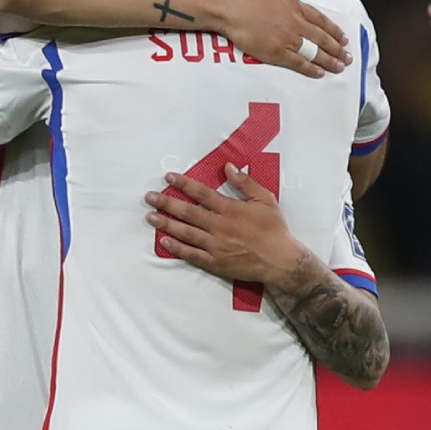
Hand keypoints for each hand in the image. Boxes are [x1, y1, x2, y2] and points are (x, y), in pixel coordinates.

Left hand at [144, 164, 305, 286]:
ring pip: (185, 232)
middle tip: (149, 197)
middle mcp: (219, 226)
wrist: (280, 261)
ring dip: (166, 223)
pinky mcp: (215, 262)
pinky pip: (191, 254)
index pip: (202, 193)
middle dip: (166, 203)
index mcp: (230, 209)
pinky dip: (176, 248)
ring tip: (150, 217)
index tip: (169, 178)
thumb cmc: (274, 229)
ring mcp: (215, 246)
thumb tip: (229, 167)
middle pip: (187, 212)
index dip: (184, 184)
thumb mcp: (265, 199)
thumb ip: (245, 182)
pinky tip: (164, 241)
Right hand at [223, 0, 350, 77]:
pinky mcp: (277, 53)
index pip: (321, 20)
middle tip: (347, 57)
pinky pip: (299, 63)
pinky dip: (311, 69)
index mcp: (295, 6)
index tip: (343, 37)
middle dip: (337, 48)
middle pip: (322, 38)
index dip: (334, 30)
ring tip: (339, 67)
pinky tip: (320, 73)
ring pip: (315, 52)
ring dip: (329, 60)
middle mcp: (296, 23)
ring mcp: (288, 39)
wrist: (231, 8)